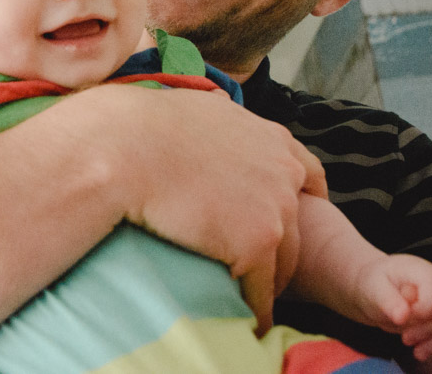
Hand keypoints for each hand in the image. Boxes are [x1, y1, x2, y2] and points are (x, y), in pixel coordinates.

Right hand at [106, 85, 322, 331]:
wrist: (124, 148)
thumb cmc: (143, 127)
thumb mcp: (198, 110)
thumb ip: (220, 122)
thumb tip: (208, 119)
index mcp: (270, 137)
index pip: (308, 173)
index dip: (301, 200)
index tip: (289, 218)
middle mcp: (282, 171)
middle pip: (300, 227)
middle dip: (282, 250)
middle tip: (259, 272)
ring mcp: (274, 208)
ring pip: (285, 263)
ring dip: (269, 284)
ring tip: (248, 301)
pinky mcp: (256, 243)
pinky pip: (262, 291)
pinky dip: (255, 310)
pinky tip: (243, 321)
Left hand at [349, 254, 431, 360]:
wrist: (378, 289)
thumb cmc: (376, 283)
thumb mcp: (374, 287)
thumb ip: (388, 299)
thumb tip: (402, 317)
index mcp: (427, 273)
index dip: (420, 312)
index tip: (401, 317)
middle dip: (427, 330)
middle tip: (405, 338)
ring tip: (408, 342)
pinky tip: (419, 353)